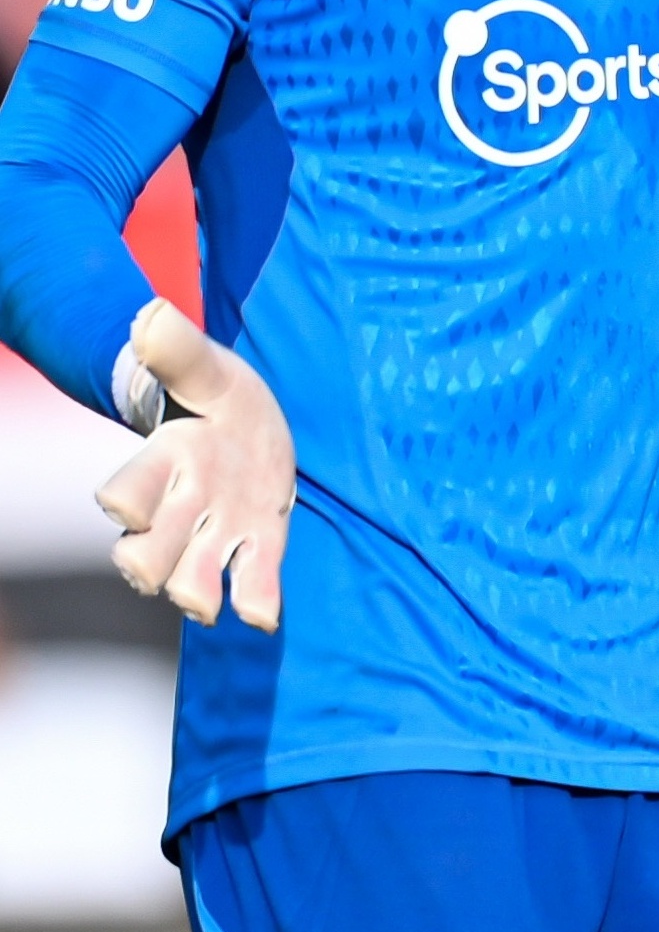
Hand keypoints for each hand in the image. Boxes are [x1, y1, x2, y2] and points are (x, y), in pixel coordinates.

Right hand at [98, 299, 295, 631]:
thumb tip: (148, 316)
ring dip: (196, 592)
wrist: (249, 426)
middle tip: (156, 572)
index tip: (123, 507)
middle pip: (146, 554)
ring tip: (208, 601)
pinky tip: (262, 616)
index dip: (124, 501)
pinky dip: (256, 601)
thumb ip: (178, 349)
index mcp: (165, 460)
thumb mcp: (205, 368)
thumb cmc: (218, 395)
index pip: (127, 490)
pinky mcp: (258, 547)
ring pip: (190, 579)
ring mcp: (218, 533)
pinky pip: (253, 583)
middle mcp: (182, 507)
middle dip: (149, 565)